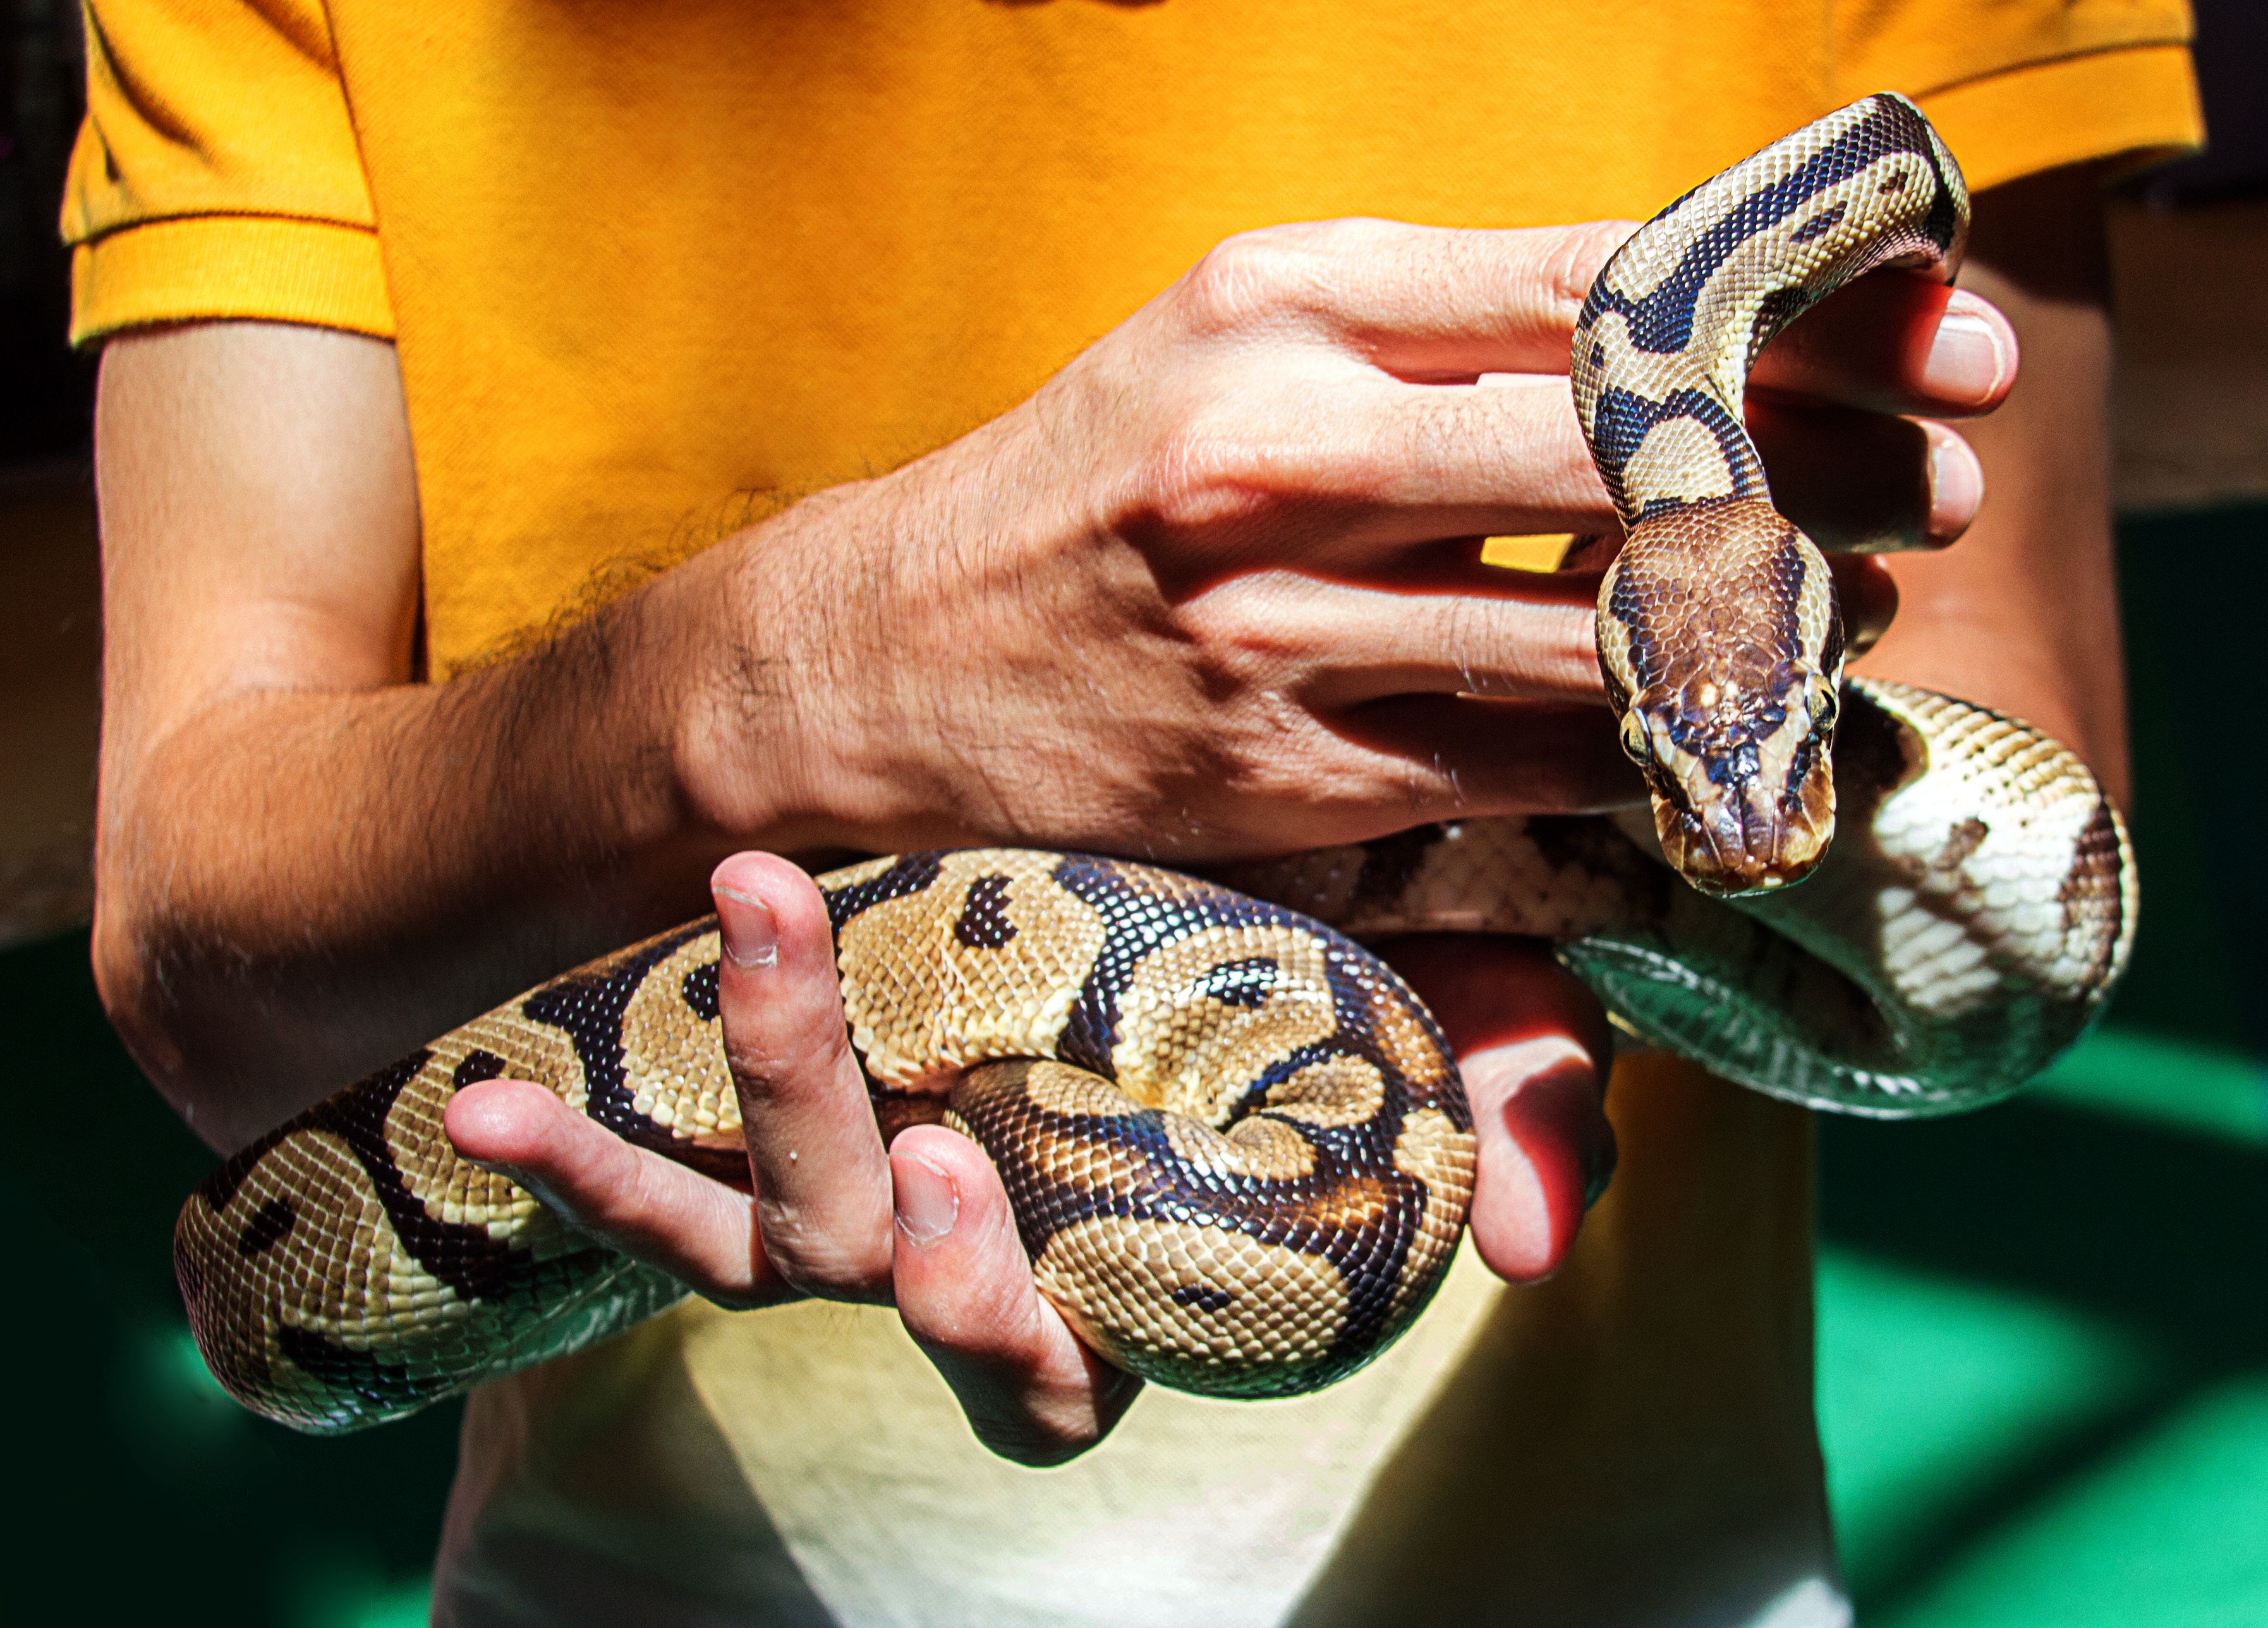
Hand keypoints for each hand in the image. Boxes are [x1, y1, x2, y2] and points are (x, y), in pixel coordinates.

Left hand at [444, 853, 1620, 1462]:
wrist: (1101, 908)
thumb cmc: (1256, 983)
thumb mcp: (1383, 1022)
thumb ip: (1491, 1096)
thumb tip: (1552, 1242)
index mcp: (1121, 1267)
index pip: (1089, 1364)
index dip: (1048, 1331)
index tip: (1001, 1189)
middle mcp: (979, 1265)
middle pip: (930, 1303)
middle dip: (921, 1243)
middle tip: (931, 1144)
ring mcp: (856, 1221)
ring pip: (789, 1227)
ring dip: (773, 1079)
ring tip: (764, 909)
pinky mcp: (756, 1164)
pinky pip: (657, 1188)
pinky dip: (572, 1161)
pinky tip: (480, 1104)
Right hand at [676, 218, 2016, 865]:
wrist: (893, 655)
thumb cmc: (1100, 477)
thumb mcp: (1245, 334)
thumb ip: (1444, 325)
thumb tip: (1678, 344)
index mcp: (1287, 300)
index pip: (1602, 282)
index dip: (1800, 311)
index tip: (1939, 337)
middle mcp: (1282, 448)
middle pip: (1624, 453)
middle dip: (1822, 474)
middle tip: (1939, 489)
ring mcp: (1281, 628)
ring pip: (1591, 635)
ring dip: (1753, 633)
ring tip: (1842, 618)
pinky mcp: (1287, 781)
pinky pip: (1522, 772)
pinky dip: (1639, 757)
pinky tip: (1709, 734)